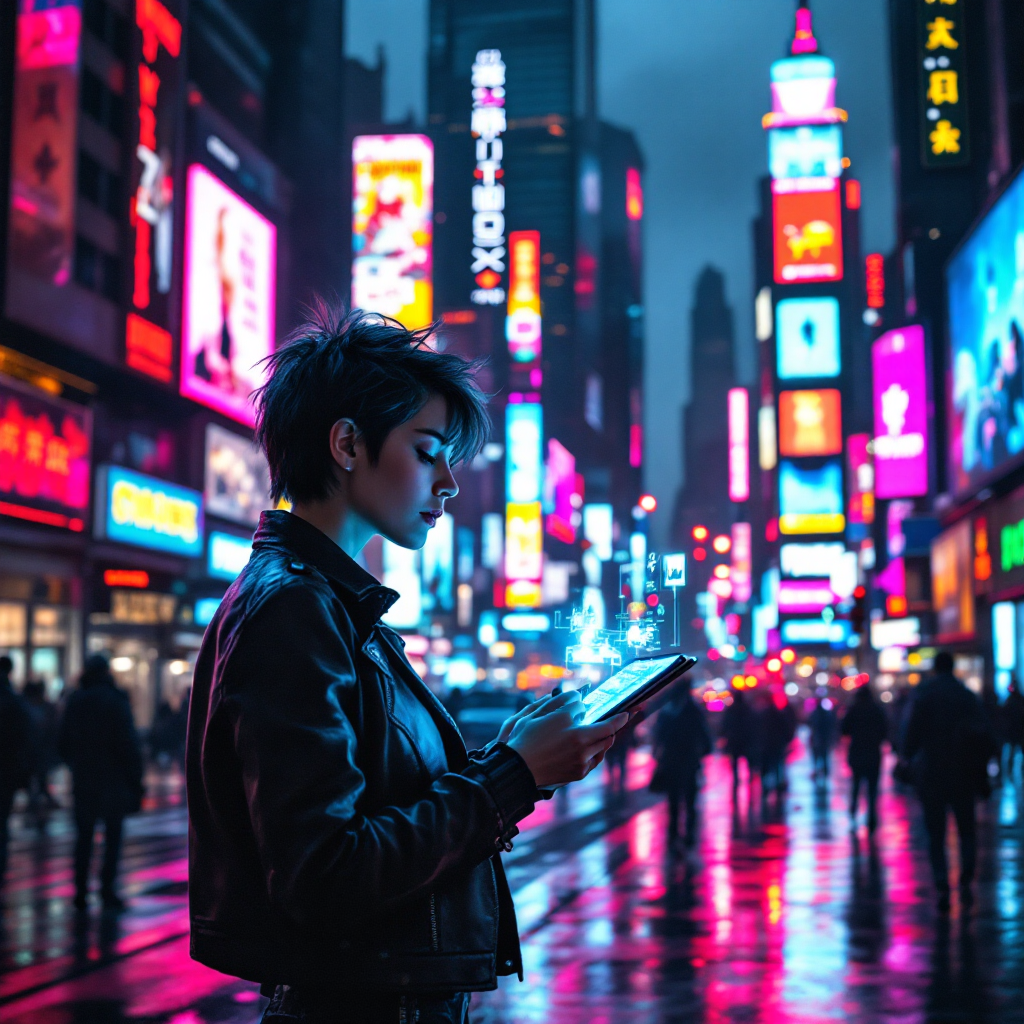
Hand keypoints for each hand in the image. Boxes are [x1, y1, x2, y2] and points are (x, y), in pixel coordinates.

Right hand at [505, 690, 629, 787]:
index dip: (614, 714)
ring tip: (608, 730)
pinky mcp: (580, 772)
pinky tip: (595, 746)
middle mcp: (579, 742)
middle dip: (616, 723)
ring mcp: (581, 760)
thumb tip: (578, 698)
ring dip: (607, 736)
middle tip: (623, 717)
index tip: (624, 711)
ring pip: (604, 745)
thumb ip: (560, 702)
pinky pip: (597, 759)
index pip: (597, 715)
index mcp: (569, 725)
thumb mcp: (537, 713)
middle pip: (607, 731)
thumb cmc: (526, 738)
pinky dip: (598, 750)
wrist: (519, 768)